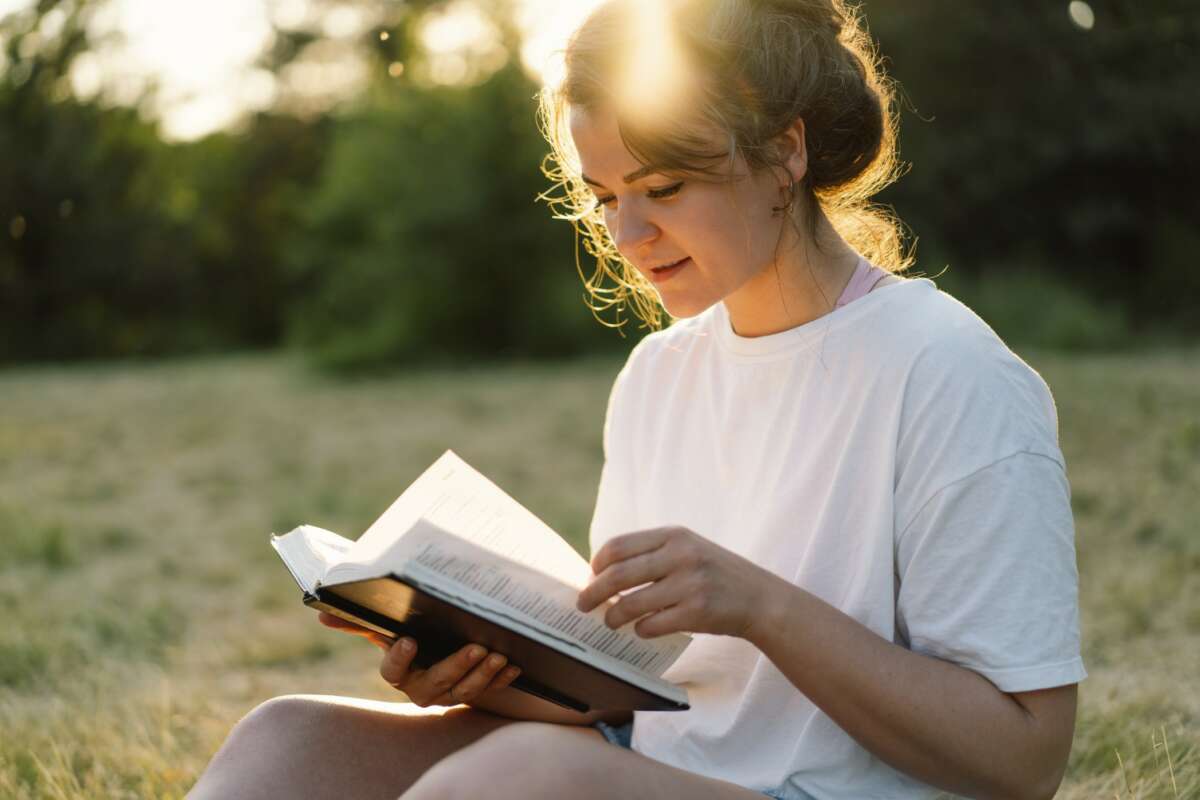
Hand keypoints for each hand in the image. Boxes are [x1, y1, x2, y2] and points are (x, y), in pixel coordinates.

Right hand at [317, 612, 521, 706]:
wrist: (438, 648)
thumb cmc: (409, 632)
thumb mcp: (385, 625)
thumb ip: (358, 620)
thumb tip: (322, 612)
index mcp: (398, 671)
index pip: (391, 672)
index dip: (398, 659)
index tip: (408, 640)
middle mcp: (421, 687)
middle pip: (436, 683)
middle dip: (456, 666)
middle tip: (476, 647)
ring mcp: (448, 694)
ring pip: (464, 692)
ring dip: (482, 676)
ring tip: (498, 655)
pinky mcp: (473, 693)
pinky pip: (488, 692)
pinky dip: (501, 680)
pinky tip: (514, 665)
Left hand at [575, 526, 777, 639]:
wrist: (760, 598)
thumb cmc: (715, 574)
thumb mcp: (688, 549)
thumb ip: (652, 554)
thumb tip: (603, 574)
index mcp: (674, 535)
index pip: (618, 546)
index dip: (597, 564)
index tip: (591, 577)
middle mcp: (680, 555)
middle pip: (617, 575)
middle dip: (593, 593)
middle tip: (583, 605)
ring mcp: (689, 584)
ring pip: (630, 604)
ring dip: (613, 617)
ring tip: (610, 622)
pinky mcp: (697, 612)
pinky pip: (651, 625)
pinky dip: (640, 630)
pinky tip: (642, 630)